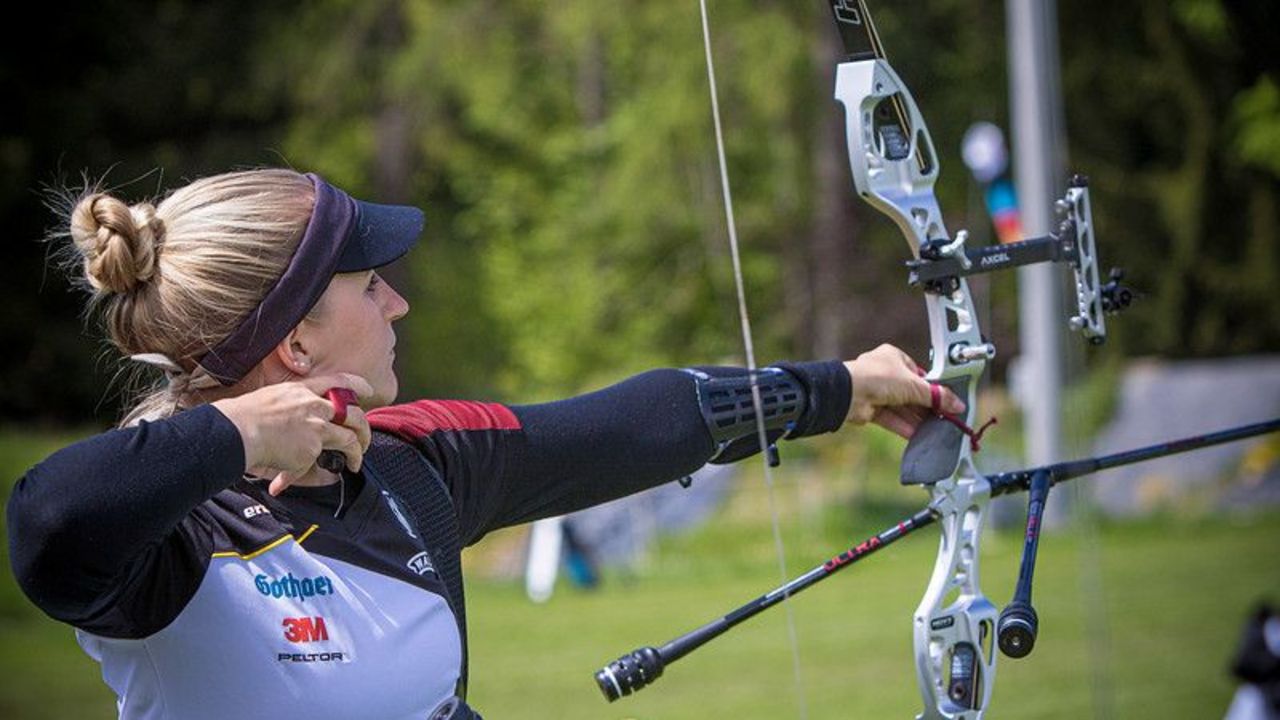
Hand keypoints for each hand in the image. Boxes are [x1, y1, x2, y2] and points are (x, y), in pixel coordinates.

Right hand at [213, 373, 374, 493]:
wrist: (237, 431)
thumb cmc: (243, 417)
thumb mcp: (271, 398)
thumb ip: (290, 408)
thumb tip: (297, 426)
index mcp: (302, 390)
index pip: (338, 381)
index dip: (357, 385)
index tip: (368, 390)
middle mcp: (314, 406)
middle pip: (353, 414)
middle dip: (363, 429)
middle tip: (362, 440)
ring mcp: (317, 426)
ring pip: (350, 439)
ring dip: (356, 453)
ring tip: (354, 462)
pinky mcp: (313, 447)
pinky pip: (318, 462)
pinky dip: (305, 473)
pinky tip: (286, 480)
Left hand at [844, 344, 964, 439]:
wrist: (848, 393)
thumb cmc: (877, 378)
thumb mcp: (915, 386)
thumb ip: (937, 396)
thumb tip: (957, 404)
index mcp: (894, 357)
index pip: (919, 374)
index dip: (932, 388)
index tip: (946, 401)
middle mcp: (883, 373)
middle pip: (910, 392)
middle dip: (924, 407)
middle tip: (942, 418)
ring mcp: (874, 391)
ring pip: (900, 407)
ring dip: (915, 419)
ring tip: (932, 430)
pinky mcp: (868, 409)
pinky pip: (890, 418)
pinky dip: (902, 425)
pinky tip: (915, 434)